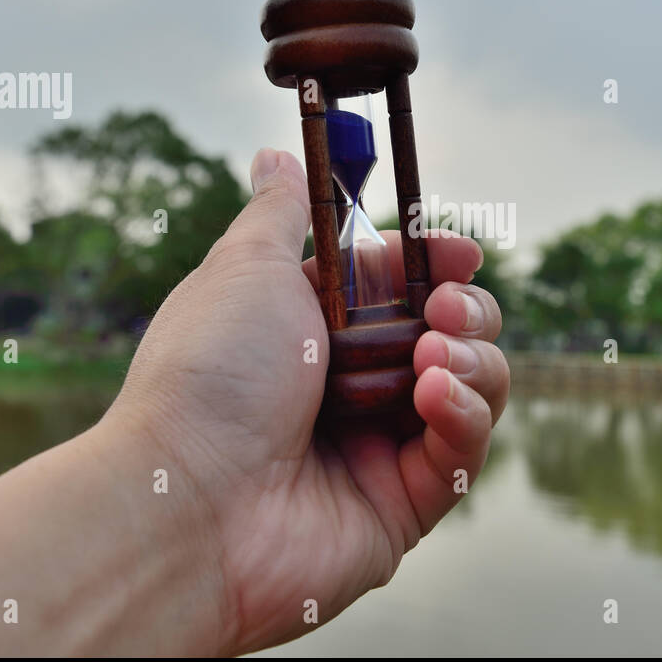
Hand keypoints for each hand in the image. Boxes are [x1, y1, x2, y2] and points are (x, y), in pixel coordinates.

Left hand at [104, 148, 508, 653]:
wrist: (190, 497)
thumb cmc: (210, 373)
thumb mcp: (246, 267)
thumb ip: (282, 211)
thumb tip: (279, 155)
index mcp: (315, 329)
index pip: (401, 287)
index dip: (437, 264)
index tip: (460, 252)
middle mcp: (351, 387)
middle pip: (449, 334)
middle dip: (464, 310)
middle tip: (445, 308)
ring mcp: (380, 448)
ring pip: (471, 388)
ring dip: (471, 359)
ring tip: (434, 357)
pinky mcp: (403, 505)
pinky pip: (462, 452)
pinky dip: (464, 414)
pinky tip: (436, 394)